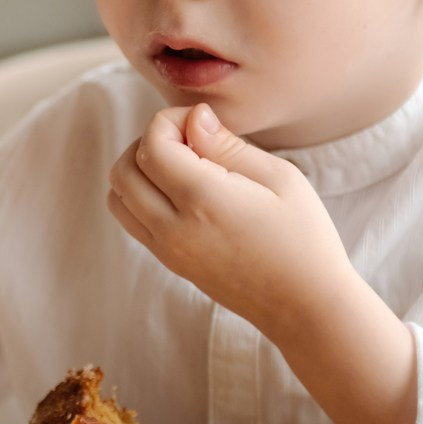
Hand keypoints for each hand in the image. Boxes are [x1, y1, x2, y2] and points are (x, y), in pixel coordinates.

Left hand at [107, 103, 350, 339]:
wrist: (304, 305)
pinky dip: (140, 196)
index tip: (200, 123)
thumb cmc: (303, 237)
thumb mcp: (279, 178)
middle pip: (124, 169)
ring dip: (138, 170)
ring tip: (182, 165)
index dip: (170, 121)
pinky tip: (181, 192)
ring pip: (118, 196)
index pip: (152, 145)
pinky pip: (131, 220)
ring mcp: (167, 250)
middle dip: (149, 142)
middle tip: (189, 141)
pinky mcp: (169, 262)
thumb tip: (193, 118)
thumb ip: (227, 145)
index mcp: (203, 201)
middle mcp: (174, 228)